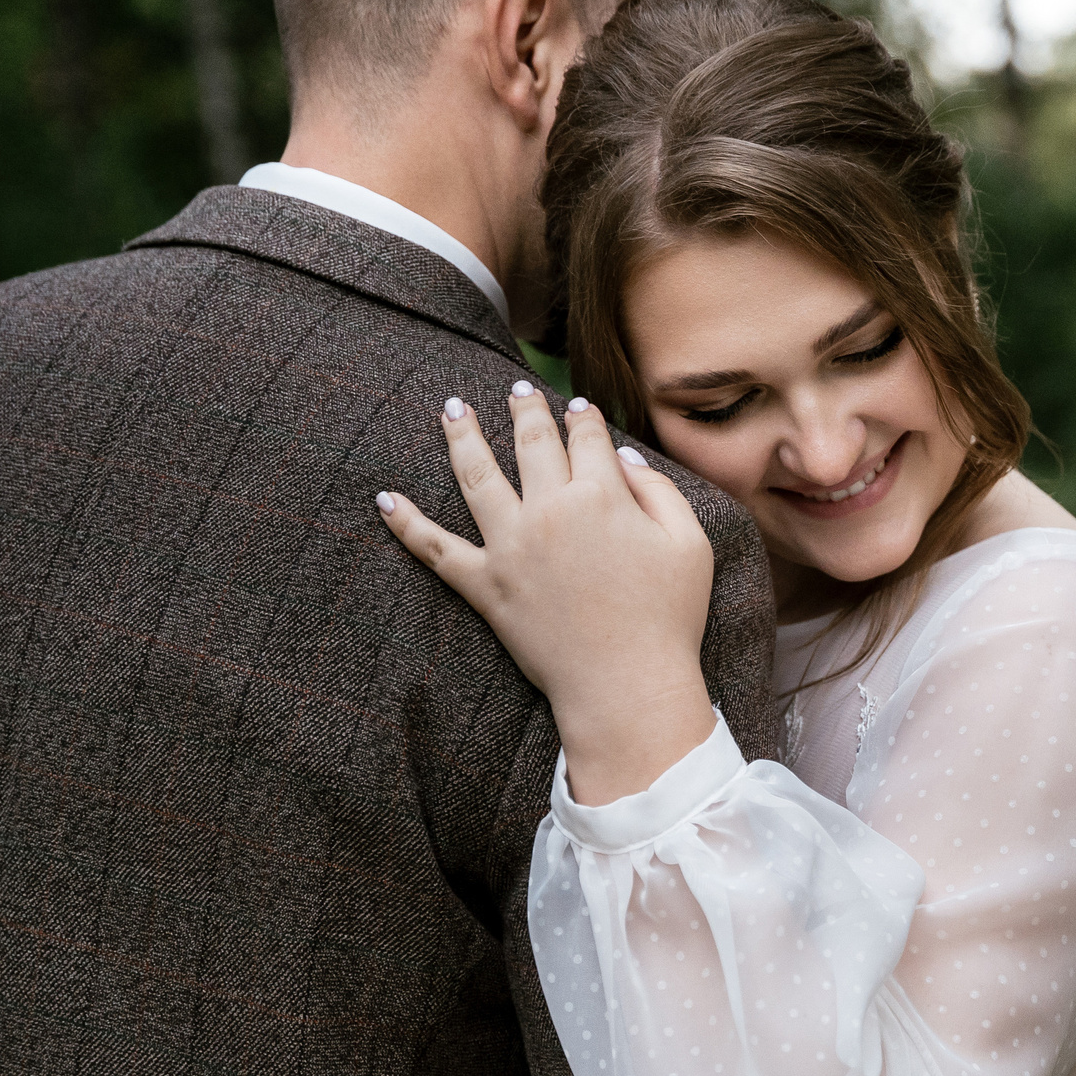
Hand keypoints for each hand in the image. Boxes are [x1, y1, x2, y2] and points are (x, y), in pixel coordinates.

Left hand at [377, 383, 717, 804]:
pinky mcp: (485, 585)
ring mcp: (511, 546)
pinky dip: (406, 524)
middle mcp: (550, 509)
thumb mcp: (690, 545)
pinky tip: (384, 499)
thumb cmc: (668, 619)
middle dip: (524, 409)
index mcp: (602, 495)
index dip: (583, 417)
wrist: (626, 686)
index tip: (577, 407)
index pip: (587, 438)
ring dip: (462, 436)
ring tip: (452, 407)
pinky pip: (435, 549)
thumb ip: (660, 492)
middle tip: (517, 389)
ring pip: (476, 475)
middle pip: (531, 443)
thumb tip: (624, 460)